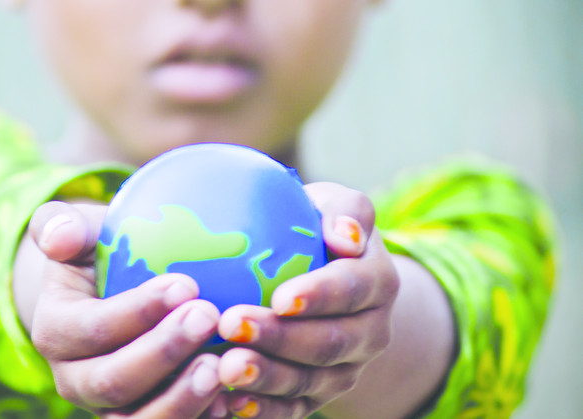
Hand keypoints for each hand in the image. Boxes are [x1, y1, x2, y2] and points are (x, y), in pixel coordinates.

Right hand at [16, 201, 227, 417]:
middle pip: (114, 382)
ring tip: (220, 366)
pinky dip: (197, 418)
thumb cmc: (101, 253)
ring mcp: (108, 408)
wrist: (108, 294)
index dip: (137, 312)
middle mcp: (75, 379)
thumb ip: (62, 225)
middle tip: (208, 317)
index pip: (92, 329)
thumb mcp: (80, 232)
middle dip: (163, 353)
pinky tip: (229, 396)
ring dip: (181, 398)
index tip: (186, 284)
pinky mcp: (141, 418)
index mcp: (55, 332)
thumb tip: (57, 238)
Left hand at [214, 183, 399, 417]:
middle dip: (280, 338)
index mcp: (377, 283)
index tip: (280, 298)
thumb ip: (347, 211)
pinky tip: (227, 403)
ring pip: (309, 382)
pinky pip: (293, 409)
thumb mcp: (335, 204)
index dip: (320, 296)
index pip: (353, 290)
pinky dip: (262, 410)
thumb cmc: (318, 228)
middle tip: (232, 325)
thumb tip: (345, 237)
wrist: (329, 279)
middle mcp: (369, 333)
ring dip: (266, 378)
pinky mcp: (317, 394)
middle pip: (328, 343)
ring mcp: (344, 369)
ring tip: (225, 367)